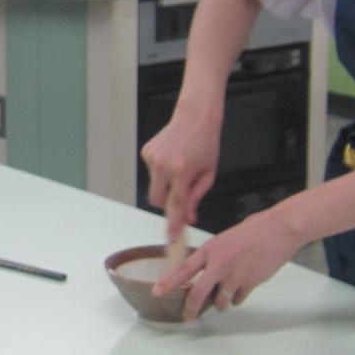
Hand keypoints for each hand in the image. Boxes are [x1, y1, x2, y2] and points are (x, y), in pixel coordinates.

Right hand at [141, 102, 222, 245]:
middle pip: (158, 200)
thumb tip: (188, 219)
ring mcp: (152, 158)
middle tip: (181, 193)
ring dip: (165, 185)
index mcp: (182, 172)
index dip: (173, 224)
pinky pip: (151, 173)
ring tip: (180, 168)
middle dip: (168, 202)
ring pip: (154, 187)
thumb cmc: (206, 144)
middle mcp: (163, 165)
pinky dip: (161, 172)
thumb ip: (196, 198)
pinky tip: (172, 159)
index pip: (175, 205)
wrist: (196, 117)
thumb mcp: (208, 174)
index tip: (171, 238)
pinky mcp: (146, 152)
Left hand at [154, 208, 302, 321]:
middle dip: (191, 308)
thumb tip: (207, 273)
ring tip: (227, 293)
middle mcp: (218, 264)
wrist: (278, 230)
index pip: (183, 270)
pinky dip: (237, 297)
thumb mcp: (225, 239)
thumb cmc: (253, 231)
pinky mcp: (249, 283)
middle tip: (188, 316)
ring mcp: (234, 275)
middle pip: (198, 294)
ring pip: (220, 301)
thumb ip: (214, 257)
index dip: (169, 283)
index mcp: (209, 250)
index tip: (157, 292)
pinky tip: (243, 287)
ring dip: (221, 302)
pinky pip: (238, 299)